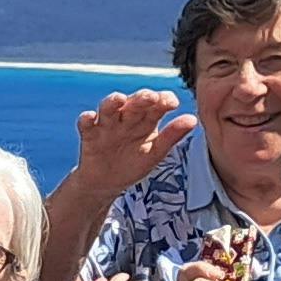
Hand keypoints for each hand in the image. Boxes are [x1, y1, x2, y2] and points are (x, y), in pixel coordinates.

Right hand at [68, 86, 195, 207]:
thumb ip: (172, 136)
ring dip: (112, 101)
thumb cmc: (132, 164)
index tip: (172, 103)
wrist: (106, 183)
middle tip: (150, 97)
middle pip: (135, 102)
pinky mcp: (90, 134)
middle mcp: (127, 117)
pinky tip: (89, 117)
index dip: (164, 100)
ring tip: (119, 100)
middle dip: (141, 98)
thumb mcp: (155, 153)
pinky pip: (86, 124)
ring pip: (109, 108)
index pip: (157, 104)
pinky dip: (86, 119)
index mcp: (146, 120)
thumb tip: (193, 119)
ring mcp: (108, 124)